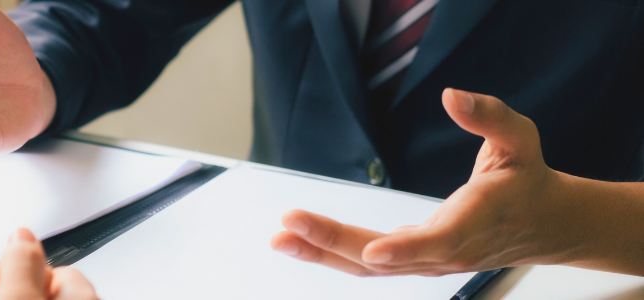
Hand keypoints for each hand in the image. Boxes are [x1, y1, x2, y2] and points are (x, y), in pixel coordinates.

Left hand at [269, 88, 583, 276]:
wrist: (545, 225)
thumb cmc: (528, 180)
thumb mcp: (521, 139)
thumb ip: (491, 117)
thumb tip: (453, 97)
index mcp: (478, 221)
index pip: (441, 241)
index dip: (408, 248)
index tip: (374, 251)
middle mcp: (449, 251)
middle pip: (386, 257)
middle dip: (334, 242)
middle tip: (290, 224)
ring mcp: (429, 263)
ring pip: (369, 266)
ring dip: (322, 253)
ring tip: (280, 238)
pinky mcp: (415, 262)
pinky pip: (368, 264)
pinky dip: (331, 255)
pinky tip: (299, 242)